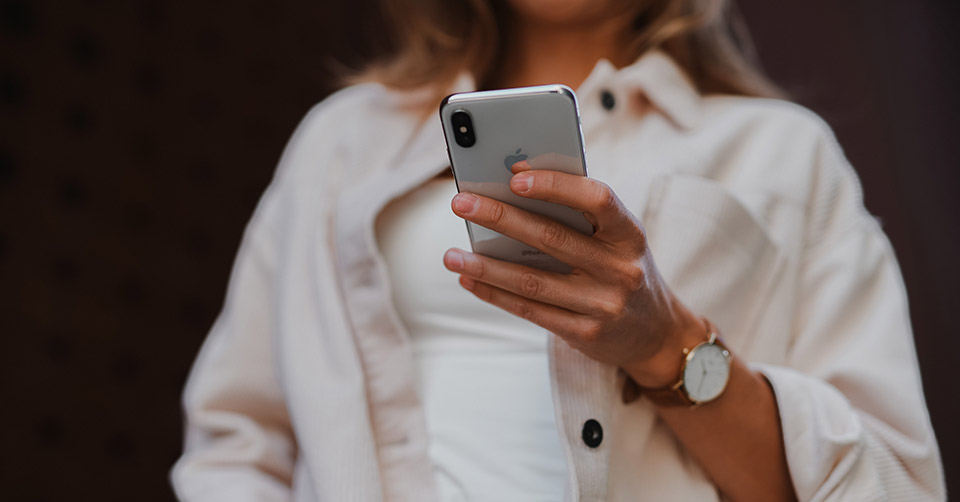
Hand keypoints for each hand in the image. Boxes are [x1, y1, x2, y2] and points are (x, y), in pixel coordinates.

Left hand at [443, 161, 705, 387]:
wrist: (657, 334)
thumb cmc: (623, 269)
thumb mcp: (618, 240)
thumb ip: (579, 216)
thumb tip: (515, 187)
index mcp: (630, 234)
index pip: (598, 199)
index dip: (557, 185)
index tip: (515, 175)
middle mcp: (620, 269)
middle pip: (552, 238)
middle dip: (501, 218)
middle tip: (461, 204)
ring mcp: (602, 304)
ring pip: (532, 281)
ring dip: (486, 265)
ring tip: (450, 254)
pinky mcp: (584, 333)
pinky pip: (530, 310)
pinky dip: (495, 293)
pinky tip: (469, 279)